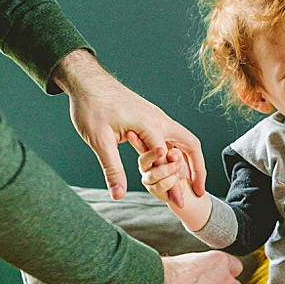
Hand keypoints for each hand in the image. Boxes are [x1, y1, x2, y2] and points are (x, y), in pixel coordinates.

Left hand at [52, 49, 206, 200]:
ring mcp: (155, 117)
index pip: (167, 160)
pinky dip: (173, 154)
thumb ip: (112, 169)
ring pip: (180, 141)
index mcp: (151, 125)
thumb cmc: (91, 106)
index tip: (175, 202)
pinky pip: (168, 137)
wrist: (86, 81)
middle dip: (196, 170)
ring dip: (185, 162)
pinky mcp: (148, 118)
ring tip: (187, 183)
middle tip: (197, 192)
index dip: (172, 183)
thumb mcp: (99, 141)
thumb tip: (118, 194)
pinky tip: (167, 166)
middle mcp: (159, 120)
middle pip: (189, 146)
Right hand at [138, 146, 187, 204]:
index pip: (140, 145)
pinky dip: (170, 180)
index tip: (132, 134)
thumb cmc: (180, 167)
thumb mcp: (180, 156)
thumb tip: (172, 155)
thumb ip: (175, 154)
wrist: (187, 187)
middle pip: (142, 160)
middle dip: (152, 155)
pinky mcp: (155, 191)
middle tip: (162, 150)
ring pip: (152, 175)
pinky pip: (160, 186)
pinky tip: (176, 176)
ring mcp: (148, 179)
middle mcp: (145, 166)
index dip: (135, 141)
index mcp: (148, 152)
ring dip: (166, 170)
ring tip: (177, 165)